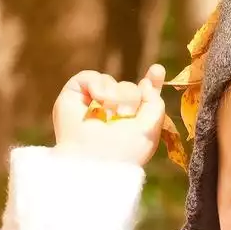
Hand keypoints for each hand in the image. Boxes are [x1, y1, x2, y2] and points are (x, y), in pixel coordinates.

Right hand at [52, 65, 166, 163]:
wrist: (95, 159)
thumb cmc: (124, 151)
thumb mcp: (150, 129)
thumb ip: (155, 103)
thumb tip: (145, 83)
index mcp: (129, 122)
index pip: (142, 97)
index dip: (151, 82)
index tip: (157, 70)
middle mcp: (110, 112)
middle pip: (130, 88)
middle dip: (131, 100)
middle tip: (123, 119)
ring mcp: (91, 103)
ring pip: (113, 82)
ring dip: (115, 98)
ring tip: (107, 117)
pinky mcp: (74, 95)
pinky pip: (91, 76)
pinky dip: (98, 87)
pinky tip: (98, 102)